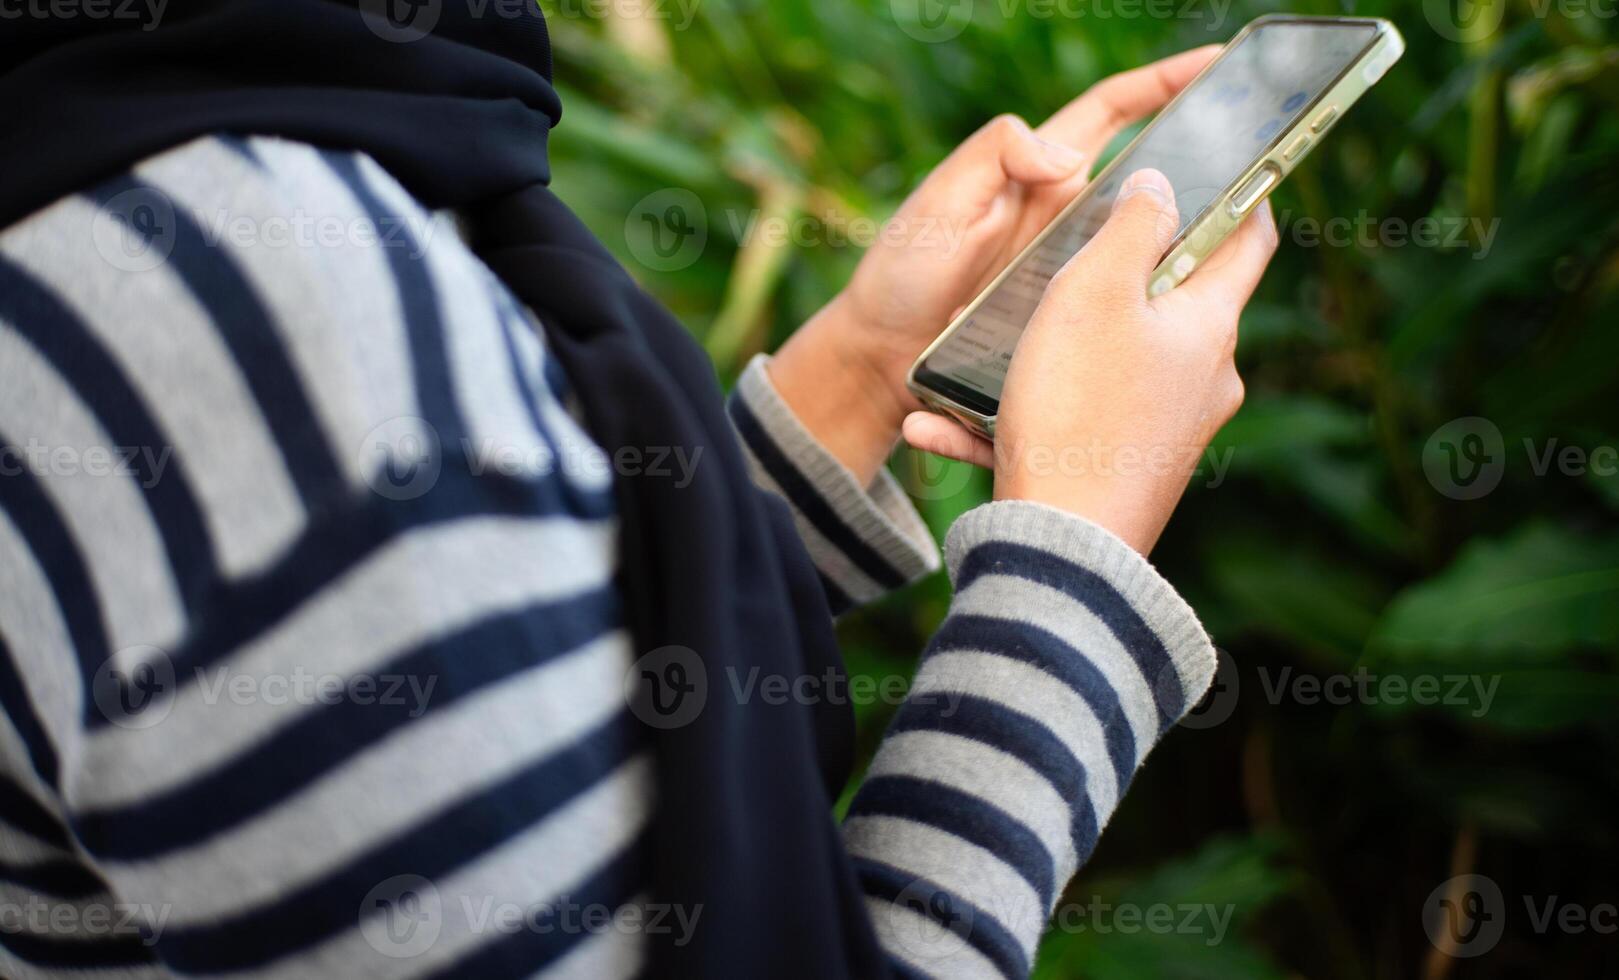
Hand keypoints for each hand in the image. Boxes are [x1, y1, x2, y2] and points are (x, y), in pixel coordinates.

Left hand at [768, 46, 1220, 484]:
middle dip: (1205, 166)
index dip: (1165, 84)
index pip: (1113, 113)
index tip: (1220, 61)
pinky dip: (1152, 316)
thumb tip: (1063, 154)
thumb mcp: (939, 204)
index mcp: (1041, 177)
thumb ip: (990, 157)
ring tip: (1244, 248)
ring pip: (1147, 252)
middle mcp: (1067, 220)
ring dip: (1192, 249)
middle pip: (1150, 183)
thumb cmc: (902, 271)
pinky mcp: (1071, 326)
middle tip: (1261, 160)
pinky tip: (1187, 326)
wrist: (879, 360)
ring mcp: (1073, 273)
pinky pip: (1118, 315)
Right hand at [907, 169, 1278, 553]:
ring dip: (1043, 347)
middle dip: (1117, 271)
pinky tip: (939, 419)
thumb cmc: (1080, 407)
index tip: (1206, 164)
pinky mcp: (1121, 470)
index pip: (1247, 237)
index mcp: (1209, 326)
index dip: (1234, 190)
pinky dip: (1011, 412)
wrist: (1062, 544)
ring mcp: (1164, 430)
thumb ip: (1132, 224)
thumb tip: (1159, 186)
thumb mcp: (1098, 290)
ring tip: (979, 343)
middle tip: (1067, 249)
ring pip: (1104, 362)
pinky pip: (1065, 420)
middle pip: (1170, 301)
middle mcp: (1202, 379)